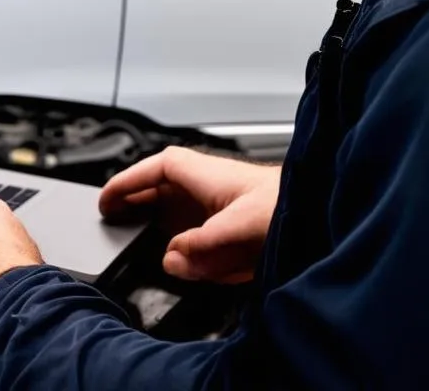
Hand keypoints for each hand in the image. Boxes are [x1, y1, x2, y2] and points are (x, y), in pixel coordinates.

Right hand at [99, 146, 280, 283]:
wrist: (321, 216)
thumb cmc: (290, 205)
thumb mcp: (239, 226)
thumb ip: (201, 245)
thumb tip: (171, 259)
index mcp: (207, 176)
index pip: (157, 169)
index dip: (128, 182)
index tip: (107, 198)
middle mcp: (211, 188)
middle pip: (163, 189)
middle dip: (138, 200)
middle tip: (111, 215)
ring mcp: (222, 207)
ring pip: (179, 211)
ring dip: (158, 222)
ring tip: (135, 234)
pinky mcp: (235, 230)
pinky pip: (199, 236)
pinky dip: (184, 246)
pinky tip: (178, 259)